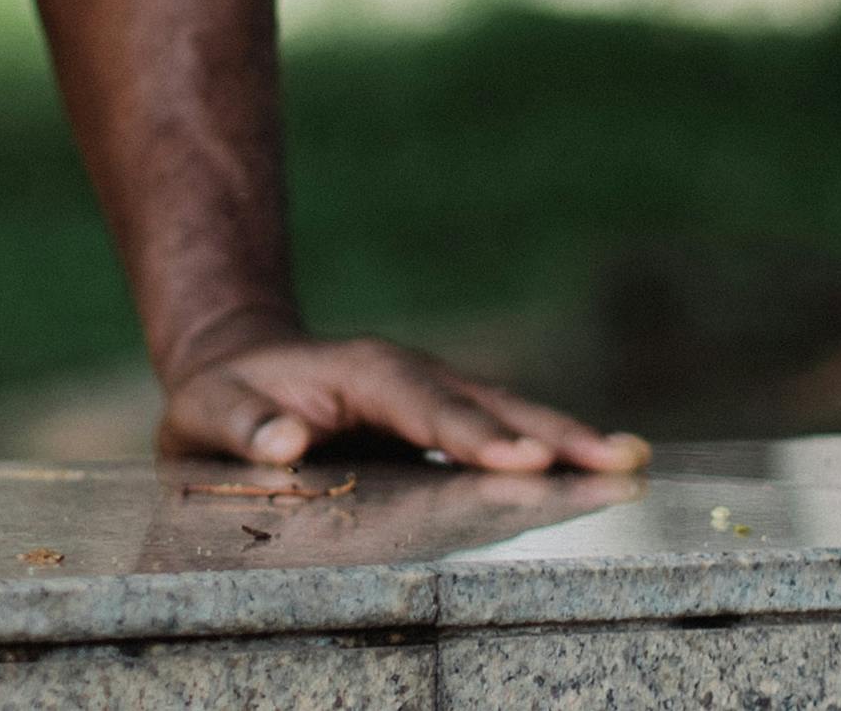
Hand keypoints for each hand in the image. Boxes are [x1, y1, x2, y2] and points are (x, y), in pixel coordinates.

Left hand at [159, 322, 649, 474]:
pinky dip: (548, 450)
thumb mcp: (210, 409)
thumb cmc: (223, 397)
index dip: (472, 434)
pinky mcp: (439, 423)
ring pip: (505, 412)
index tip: (523, 461)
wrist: (237, 367)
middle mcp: (408, 376)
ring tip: (630, 462)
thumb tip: (286, 439)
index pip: (423, 405)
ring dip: (565, 438)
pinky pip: (498, 433)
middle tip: (615, 460)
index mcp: (360, 371)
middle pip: (485, 402)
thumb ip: (244, 424)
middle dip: (549, 431)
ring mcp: (430, 396)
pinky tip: (597, 473)